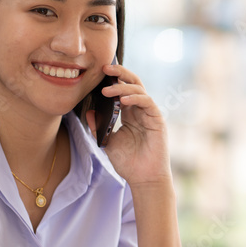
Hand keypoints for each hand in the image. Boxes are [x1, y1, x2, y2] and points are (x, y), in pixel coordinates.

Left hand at [86, 62, 170, 185]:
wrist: (143, 179)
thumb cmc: (128, 162)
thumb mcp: (107, 142)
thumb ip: (98, 126)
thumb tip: (88, 112)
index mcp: (129, 113)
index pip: (122, 89)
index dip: (113, 78)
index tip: (99, 71)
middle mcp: (140, 110)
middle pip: (132, 83)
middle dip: (119, 73)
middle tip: (104, 68)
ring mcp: (149, 113)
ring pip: (138, 90)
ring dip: (122, 86)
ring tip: (107, 89)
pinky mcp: (157, 119)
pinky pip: (147, 102)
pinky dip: (135, 98)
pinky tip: (122, 100)